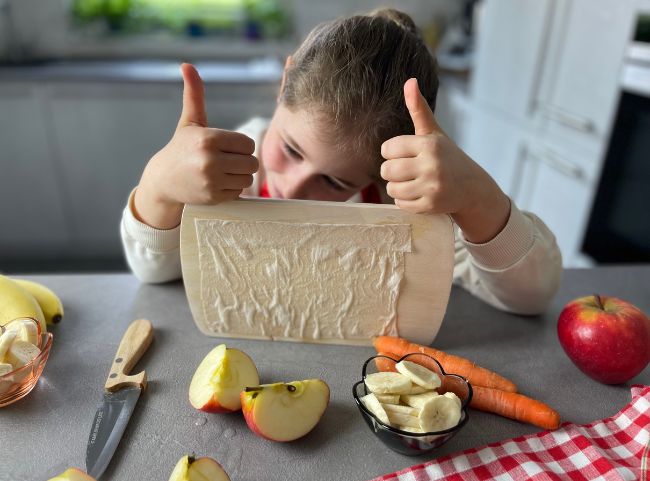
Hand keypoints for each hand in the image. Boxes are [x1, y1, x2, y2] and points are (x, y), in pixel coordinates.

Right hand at [134, 63, 258, 228]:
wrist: (164, 180)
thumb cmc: (182, 148)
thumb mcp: (190, 121)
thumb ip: (194, 94)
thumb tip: (187, 65)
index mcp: (208, 139)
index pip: (247, 144)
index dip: (240, 146)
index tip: (226, 147)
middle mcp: (210, 160)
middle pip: (251, 162)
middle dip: (242, 161)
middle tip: (225, 160)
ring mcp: (212, 181)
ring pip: (247, 178)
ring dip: (239, 175)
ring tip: (222, 171)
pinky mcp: (213, 197)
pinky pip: (238, 192)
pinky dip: (232, 189)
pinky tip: (217, 183)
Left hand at [380, 78, 510, 242]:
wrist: (472, 188)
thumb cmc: (447, 157)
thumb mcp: (434, 133)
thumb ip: (419, 110)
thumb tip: (409, 81)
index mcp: (428, 145)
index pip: (388, 149)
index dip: (391, 152)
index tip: (402, 154)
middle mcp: (430, 165)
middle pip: (387, 170)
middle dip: (391, 171)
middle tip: (405, 170)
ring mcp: (431, 187)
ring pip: (391, 189)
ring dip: (396, 187)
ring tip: (410, 182)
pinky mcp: (430, 205)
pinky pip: (400, 204)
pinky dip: (404, 201)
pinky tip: (417, 194)